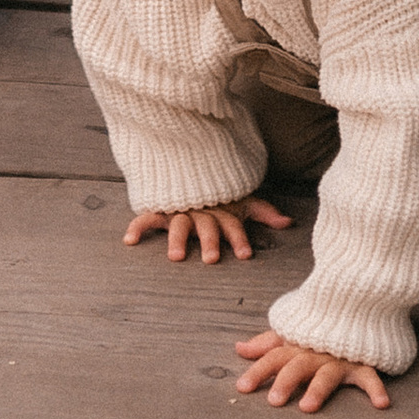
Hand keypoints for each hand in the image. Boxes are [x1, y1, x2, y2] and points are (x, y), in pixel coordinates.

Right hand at [124, 198, 292, 264]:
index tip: (245, 255)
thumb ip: (263, 210)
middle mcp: (201, 209)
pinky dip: (138, 226)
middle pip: (206, 226)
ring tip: (175, 257)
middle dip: (209, 241)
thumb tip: (288, 223)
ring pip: (178, 223)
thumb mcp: (242, 197)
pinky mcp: (161, 207)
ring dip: (176, 239)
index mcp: (222, 209)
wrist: (191, 159)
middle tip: (211, 259)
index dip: (239, 238)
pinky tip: (130, 240)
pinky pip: (147, 215)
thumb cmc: (220, 189)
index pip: (233, 224)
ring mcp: (180, 208)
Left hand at [232, 327, 391, 414]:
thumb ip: (267, 342)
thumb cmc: (318, 324)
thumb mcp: (291, 331)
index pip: (273, 357)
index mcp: (296, 345)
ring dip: (318, 390)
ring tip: (308, 407)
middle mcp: (315, 351)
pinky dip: (376, 388)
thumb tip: (239, 348)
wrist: (355, 301)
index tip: (241, 388)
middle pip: (298, 365)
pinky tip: (381, 403)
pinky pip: (370, 375)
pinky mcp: (362, 361)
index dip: (257, 371)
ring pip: (327, 374)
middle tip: (274, 401)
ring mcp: (339, 357)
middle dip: (286, 381)